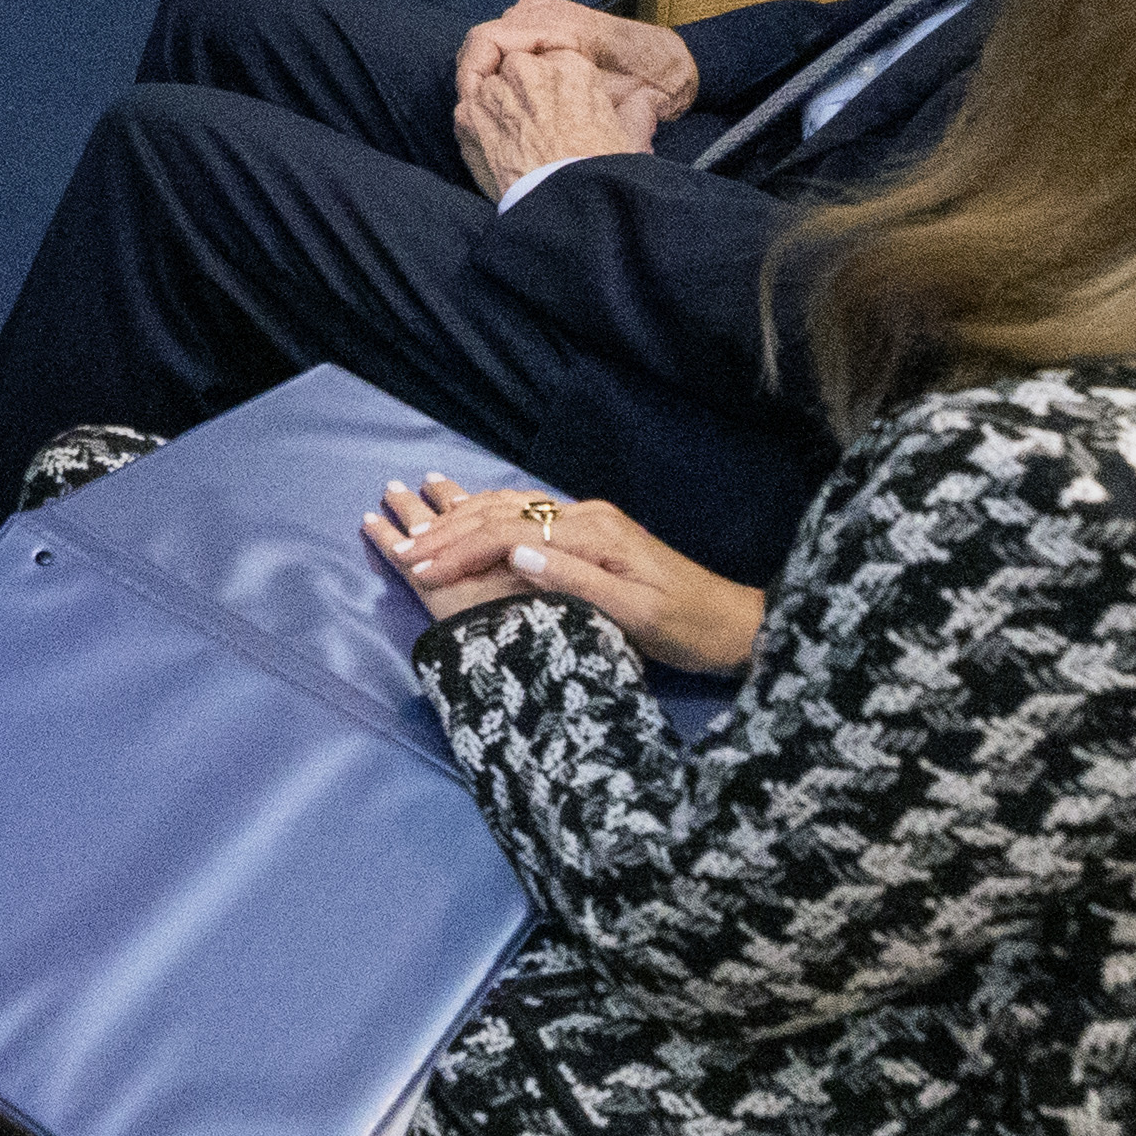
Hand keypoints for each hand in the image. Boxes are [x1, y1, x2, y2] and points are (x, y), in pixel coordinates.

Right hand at [369, 471, 763, 677]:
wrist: (735, 624)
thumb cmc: (687, 628)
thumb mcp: (634, 613)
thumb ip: (573, 580)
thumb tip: (515, 553)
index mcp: (594, 533)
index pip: (508, 532)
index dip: (459, 551)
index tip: (417, 570)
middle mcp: (588, 516)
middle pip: (502, 513)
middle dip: (447, 531)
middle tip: (400, 549)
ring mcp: (590, 521)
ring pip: (510, 507)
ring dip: (460, 519)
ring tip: (415, 524)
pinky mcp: (592, 532)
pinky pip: (527, 515)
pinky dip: (487, 517)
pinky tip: (465, 518)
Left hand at [454, 35, 665, 195]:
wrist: (566, 208)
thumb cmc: (600, 175)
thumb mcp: (632, 139)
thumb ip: (639, 111)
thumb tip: (648, 100)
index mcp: (572, 68)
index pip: (553, 51)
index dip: (552, 73)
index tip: (555, 96)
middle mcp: (531, 70)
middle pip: (516, 60)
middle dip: (520, 82)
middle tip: (527, 112)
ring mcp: (495, 91)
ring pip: (486, 75)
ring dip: (494, 95)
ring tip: (508, 124)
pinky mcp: (468, 116)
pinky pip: (464, 100)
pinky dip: (473, 113)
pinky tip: (490, 133)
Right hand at [467, 0, 696, 111]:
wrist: (668, 62)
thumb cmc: (649, 82)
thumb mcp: (619, 101)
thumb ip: (583, 110)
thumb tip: (544, 127)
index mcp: (557, 24)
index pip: (486, 40)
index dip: (471, 78)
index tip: (471, 112)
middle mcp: (541, 8)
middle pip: (482, 43)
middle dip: (477, 83)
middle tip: (482, 121)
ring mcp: (539, 9)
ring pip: (490, 44)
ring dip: (488, 78)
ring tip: (496, 113)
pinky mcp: (541, 17)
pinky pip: (504, 41)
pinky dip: (501, 69)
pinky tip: (512, 96)